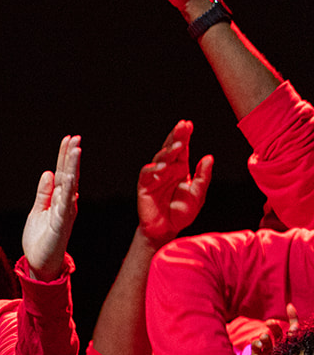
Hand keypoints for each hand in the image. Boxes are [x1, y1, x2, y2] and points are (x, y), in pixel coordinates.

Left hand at [21, 135, 80, 280]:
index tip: (68, 139)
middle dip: (71, 157)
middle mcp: (65, 203)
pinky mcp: (60, 224)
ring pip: (70, 186)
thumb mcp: (38, 210)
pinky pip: (64, 205)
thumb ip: (44, 193)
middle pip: (69, 175)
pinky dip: (67, 192)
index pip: (63, 173)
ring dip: (72, 168)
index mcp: (59, 199)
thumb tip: (48, 173)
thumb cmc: (40, 238)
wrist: (39, 263)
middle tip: (75, 138)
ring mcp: (64, 213)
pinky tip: (69, 179)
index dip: (64, 157)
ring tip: (75, 150)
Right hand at [136, 120, 211, 245]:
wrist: (166, 230)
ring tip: (178, 145)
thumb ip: (203, 177)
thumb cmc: (181, 213)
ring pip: (159, 158)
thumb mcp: (198, 195)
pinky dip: (153, 169)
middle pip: (170, 148)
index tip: (188, 124)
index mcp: (180, 169)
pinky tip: (162, 166)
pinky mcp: (145, 186)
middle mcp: (167, 170)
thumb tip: (209, 157)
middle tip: (182, 125)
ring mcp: (155, 177)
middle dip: (175, 136)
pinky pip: (147, 174)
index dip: (184, 136)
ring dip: (168, 151)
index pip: (182, 149)